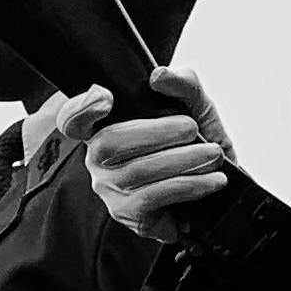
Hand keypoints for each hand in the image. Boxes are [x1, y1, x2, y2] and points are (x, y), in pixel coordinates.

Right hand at [68, 67, 236, 241]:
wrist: (216, 185)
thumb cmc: (196, 144)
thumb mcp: (196, 107)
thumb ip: (183, 85)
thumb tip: (159, 76)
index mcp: (105, 127)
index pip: (73, 119)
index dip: (80, 109)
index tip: (105, 97)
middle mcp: (98, 160)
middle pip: (108, 142)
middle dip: (155, 133)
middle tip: (192, 128)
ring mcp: (109, 189)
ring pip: (137, 172)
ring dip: (182, 160)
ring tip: (213, 154)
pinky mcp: (128, 214)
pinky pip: (153, 198)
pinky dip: (188, 185)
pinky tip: (212, 179)